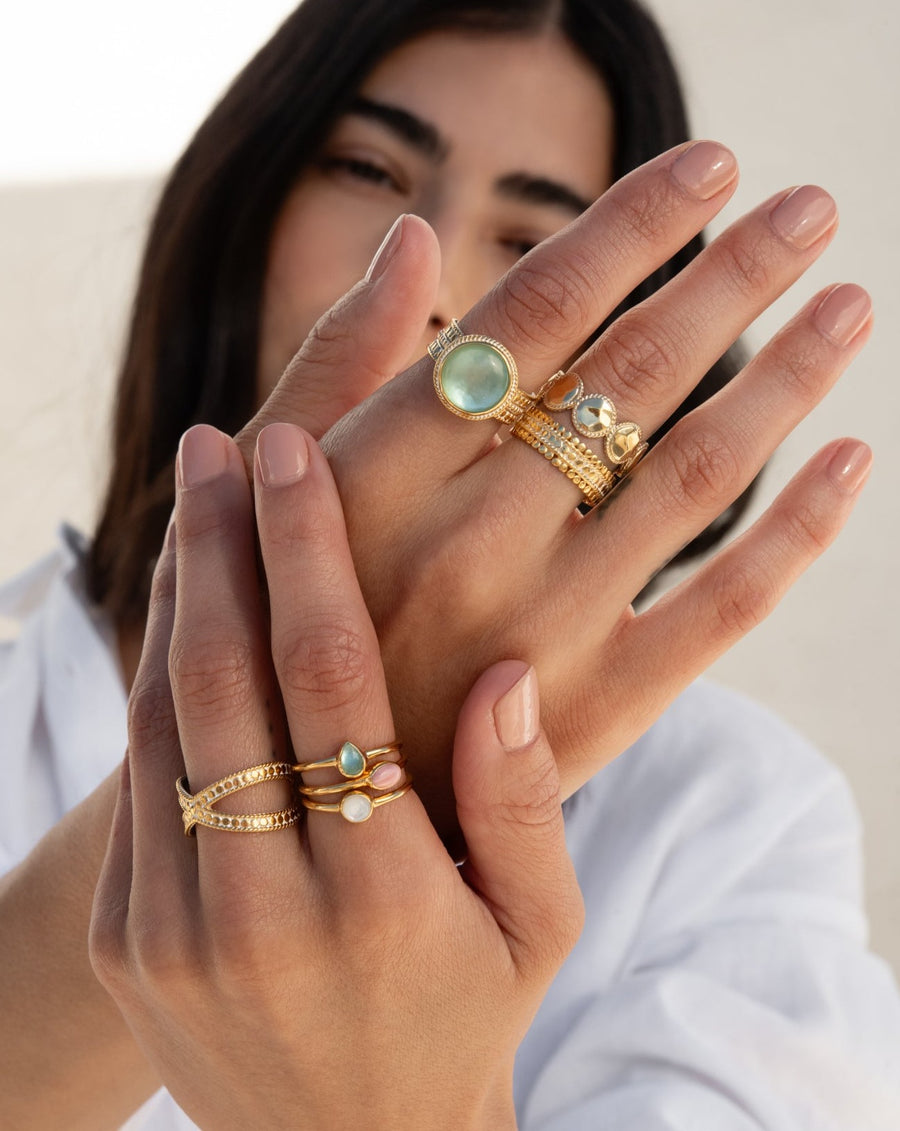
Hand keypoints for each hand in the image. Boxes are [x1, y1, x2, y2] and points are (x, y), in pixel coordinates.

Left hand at [90, 424, 582, 1130]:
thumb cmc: (463, 1020)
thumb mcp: (536, 930)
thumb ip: (524, 804)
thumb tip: (506, 672)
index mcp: (378, 904)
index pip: (327, 686)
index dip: (305, 556)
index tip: (292, 452)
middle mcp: (259, 913)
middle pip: (224, 682)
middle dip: (220, 544)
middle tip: (219, 441)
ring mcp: (172, 929)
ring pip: (161, 717)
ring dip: (178, 595)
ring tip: (193, 496)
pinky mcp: (128, 935)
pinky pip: (138, 773)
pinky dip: (157, 672)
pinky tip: (184, 604)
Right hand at [243, 142, 870, 837]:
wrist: (293, 800)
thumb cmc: (276, 620)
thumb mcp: (271, 486)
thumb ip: (339, 358)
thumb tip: (412, 234)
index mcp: (383, 464)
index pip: (534, 307)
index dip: (633, 223)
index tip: (710, 166)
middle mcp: (468, 534)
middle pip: (635, 371)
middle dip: (736, 273)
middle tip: (809, 209)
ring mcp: (541, 627)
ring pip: (699, 473)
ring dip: (789, 376)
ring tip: (849, 307)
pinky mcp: (595, 709)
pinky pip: (726, 608)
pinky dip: (802, 531)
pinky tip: (852, 462)